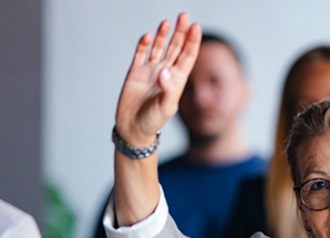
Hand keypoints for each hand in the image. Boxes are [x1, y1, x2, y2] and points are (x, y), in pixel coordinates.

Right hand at [115, 13, 201, 146]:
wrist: (133, 130)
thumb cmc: (153, 122)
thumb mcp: (166, 108)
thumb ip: (168, 89)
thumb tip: (164, 70)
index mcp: (177, 80)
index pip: (187, 57)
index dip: (192, 42)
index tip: (195, 27)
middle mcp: (165, 72)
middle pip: (175, 48)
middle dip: (180, 32)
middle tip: (183, 16)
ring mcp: (150, 71)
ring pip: (159, 48)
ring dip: (163, 35)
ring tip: (167, 22)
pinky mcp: (135, 73)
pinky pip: (140, 54)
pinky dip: (144, 45)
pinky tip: (148, 36)